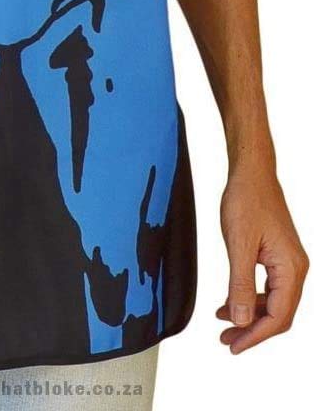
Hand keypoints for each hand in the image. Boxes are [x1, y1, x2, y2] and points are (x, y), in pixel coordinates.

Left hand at [218, 168, 308, 353]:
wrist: (251, 173)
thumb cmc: (247, 200)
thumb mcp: (239, 244)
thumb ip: (239, 284)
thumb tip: (241, 320)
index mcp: (291, 268)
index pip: (278, 316)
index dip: (256, 335)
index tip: (235, 346)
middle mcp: (294, 268)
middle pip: (278, 314)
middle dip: (253, 330)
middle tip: (227, 340)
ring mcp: (287, 262)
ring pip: (272, 302)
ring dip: (249, 315)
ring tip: (224, 323)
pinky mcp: (277, 256)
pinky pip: (266, 287)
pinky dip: (248, 297)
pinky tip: (229, 302)